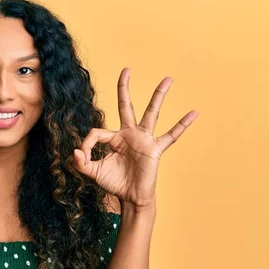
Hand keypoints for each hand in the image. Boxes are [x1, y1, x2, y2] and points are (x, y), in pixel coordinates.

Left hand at [73, 67, 198, 207]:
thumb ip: (81, 163)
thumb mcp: (93, 172)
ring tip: (168, 79)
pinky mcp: (155, 149)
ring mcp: (143, 139)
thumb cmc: (114, 183)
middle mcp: (129, 134)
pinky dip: (182, 125)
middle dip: (124, 88)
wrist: (131, 198)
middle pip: (126, 106)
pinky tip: (193, 113)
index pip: (97, 132)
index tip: (83, 156)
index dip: (87, 143)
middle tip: (126, 70)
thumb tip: (74, 151)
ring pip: (151, 113)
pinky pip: (171, 135)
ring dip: (159, 96)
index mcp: (114, 138)